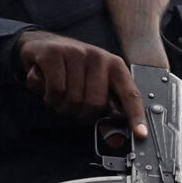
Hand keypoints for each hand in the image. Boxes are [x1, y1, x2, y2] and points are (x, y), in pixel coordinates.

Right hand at [13, 29, 145, 135]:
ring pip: (73, 99)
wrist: (41, 43)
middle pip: (95, 104)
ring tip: (59, 95)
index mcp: (116, 66)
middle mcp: (99, 57)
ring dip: (62, 106)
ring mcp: (76, 53)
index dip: (136, 116)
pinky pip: (55, 90)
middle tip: (72, 107)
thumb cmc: (71, 69)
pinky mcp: (54, 53)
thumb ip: (104, 109)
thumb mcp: (92, 84)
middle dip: (81, 114)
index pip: (130, 94)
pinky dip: (49, 98)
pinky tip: (47, 89)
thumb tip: (113, 139)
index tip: (140, 134)